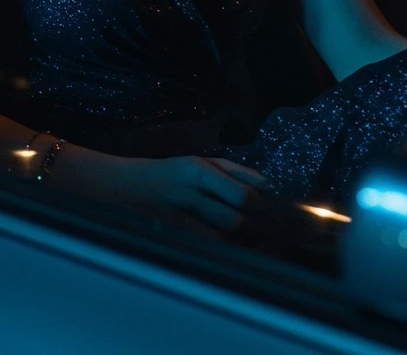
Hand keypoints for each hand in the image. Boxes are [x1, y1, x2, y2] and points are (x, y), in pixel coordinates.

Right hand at [111, 155, 269, 235]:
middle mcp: (191, 192)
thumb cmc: (172, 170)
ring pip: (224, 234)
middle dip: (258, 226)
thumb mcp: (202, 160)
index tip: (277, 208)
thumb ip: (236, 170)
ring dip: (247, 238)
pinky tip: (241, 244)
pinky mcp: (179, 231)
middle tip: (275, 228)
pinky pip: (211, 243)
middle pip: (235, 218)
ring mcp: (184, 215)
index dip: (262, 205)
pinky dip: (230, 245)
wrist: (129, 186)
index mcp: (199, 169)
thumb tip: (268, 185)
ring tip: (262, 237)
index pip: (240, 193)